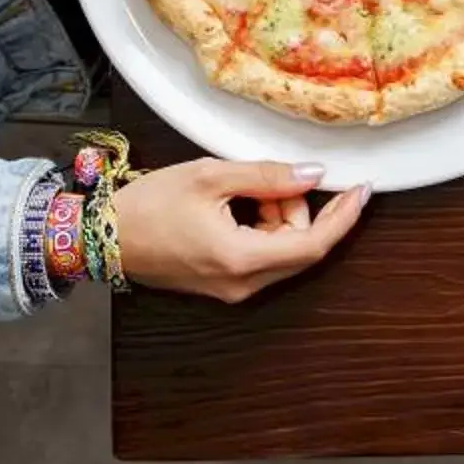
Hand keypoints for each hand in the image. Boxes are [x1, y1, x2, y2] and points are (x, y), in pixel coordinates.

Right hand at [110, 158, 367, 304]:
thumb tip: (314, 174)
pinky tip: (237, 205)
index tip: (362, 189)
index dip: (343, 217)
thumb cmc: (149, 205)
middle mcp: (242, 284)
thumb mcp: (210, 176)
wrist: (101, 237)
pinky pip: (260, 257)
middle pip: (299, 248)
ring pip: (280, 252)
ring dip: (278, 218)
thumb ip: (267, 176)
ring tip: (245, 189)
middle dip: (299, 209)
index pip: (313, 244)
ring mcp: (231, 289)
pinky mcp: (221, 284)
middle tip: (273, 178)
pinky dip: (261, 229)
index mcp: (242, 259)